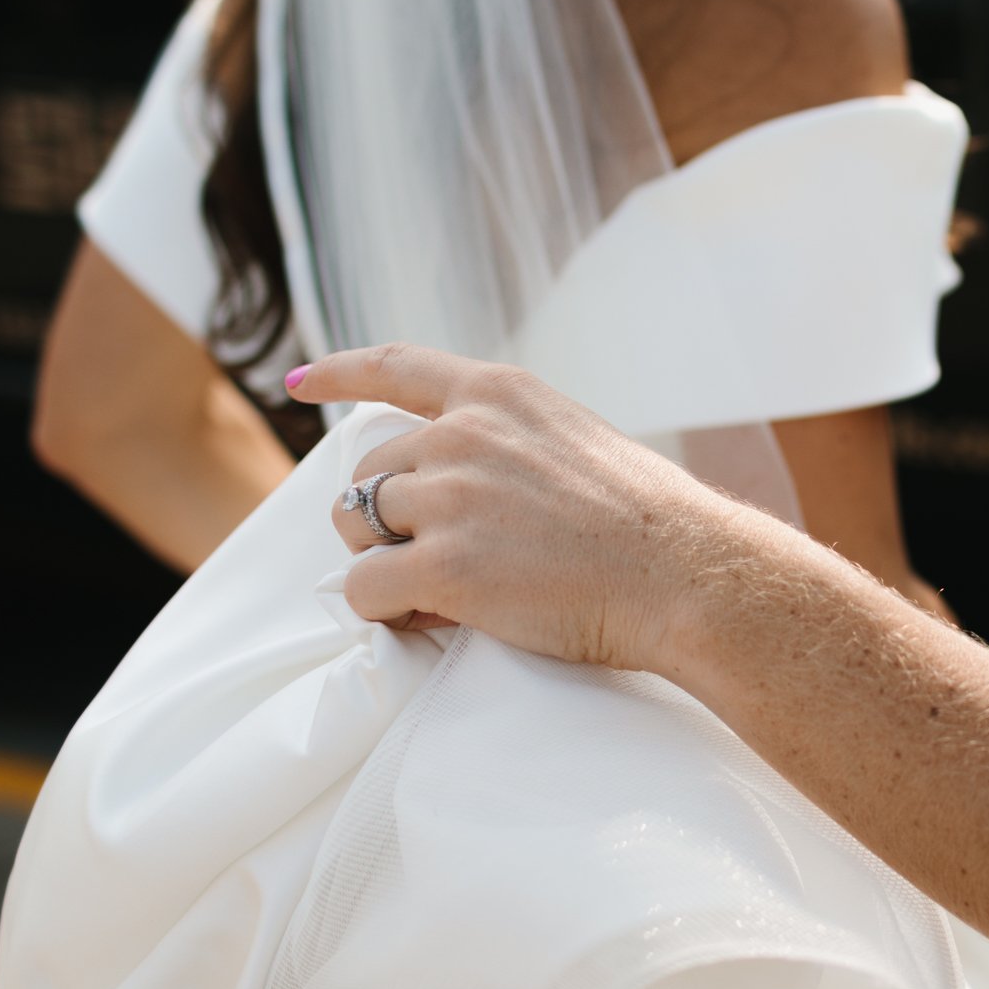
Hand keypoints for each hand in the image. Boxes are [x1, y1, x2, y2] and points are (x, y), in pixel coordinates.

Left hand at [287, 344, 739, 668]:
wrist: (687, 573)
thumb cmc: (651, 524)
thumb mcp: (577, 442)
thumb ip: (510, 447)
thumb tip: (456, 490)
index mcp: (499, 395)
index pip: (396, 367)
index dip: (339, 373)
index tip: (301, 382)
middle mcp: (463, 434)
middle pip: (369, 475)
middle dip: (388, 522)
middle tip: (441, 562)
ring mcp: (449, 498)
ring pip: (356, 531)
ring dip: (385, 565)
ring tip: (439, 595)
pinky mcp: (442, 566)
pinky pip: (366, 592)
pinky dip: (386, 613)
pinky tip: (430, 620)